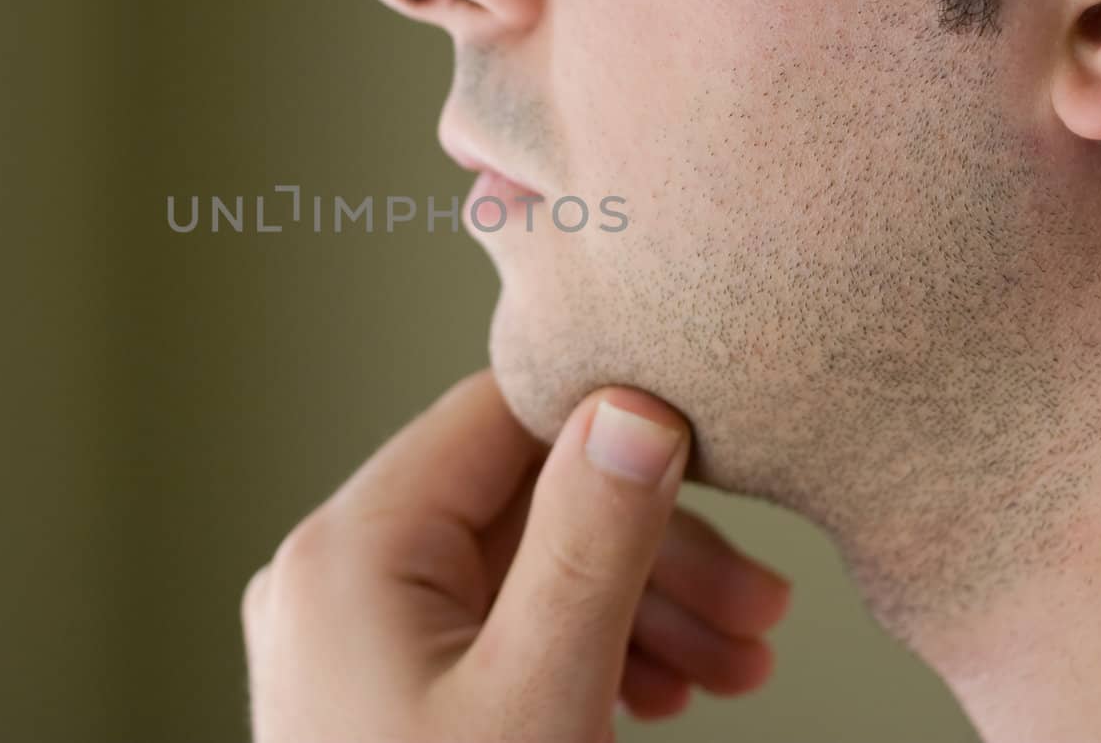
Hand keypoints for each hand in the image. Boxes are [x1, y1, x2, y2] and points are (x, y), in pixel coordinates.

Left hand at [241, 369, 790, 741]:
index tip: (719, 467)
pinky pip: (493, 632)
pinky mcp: (379, 689)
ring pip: (518, 573)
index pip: (497, 417)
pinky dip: (582, 652)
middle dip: (650, 552)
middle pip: (520, 504)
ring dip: (635, 609)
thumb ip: (589, 541)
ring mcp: (353, 635)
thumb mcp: (540, 695)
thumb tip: (634, 403)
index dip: (613, 429)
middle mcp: (336, 573)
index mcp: (351, 547)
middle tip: (763, 612)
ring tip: (740, 670)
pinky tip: (666, 696)